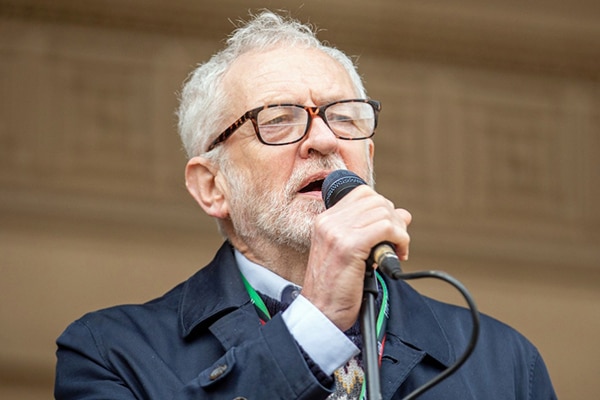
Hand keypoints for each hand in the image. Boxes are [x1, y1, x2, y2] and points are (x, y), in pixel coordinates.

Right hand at [301, 185, 410, 330]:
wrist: (321, 312)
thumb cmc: (335, 288)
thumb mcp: (352, 252)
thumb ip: (372, 230)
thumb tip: (403, 214)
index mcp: (326, 220)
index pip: (362, 194)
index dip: (383, 209)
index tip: (388, 230)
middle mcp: (329, 222)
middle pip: (376, 200)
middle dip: (394, 220)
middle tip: (397, 243)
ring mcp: (337, 232)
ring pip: (384, 212)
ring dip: (399, 232)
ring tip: (396, 251)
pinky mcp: (349, 246)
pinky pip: (386, 228)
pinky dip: (399, 240)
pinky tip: (397, 255)